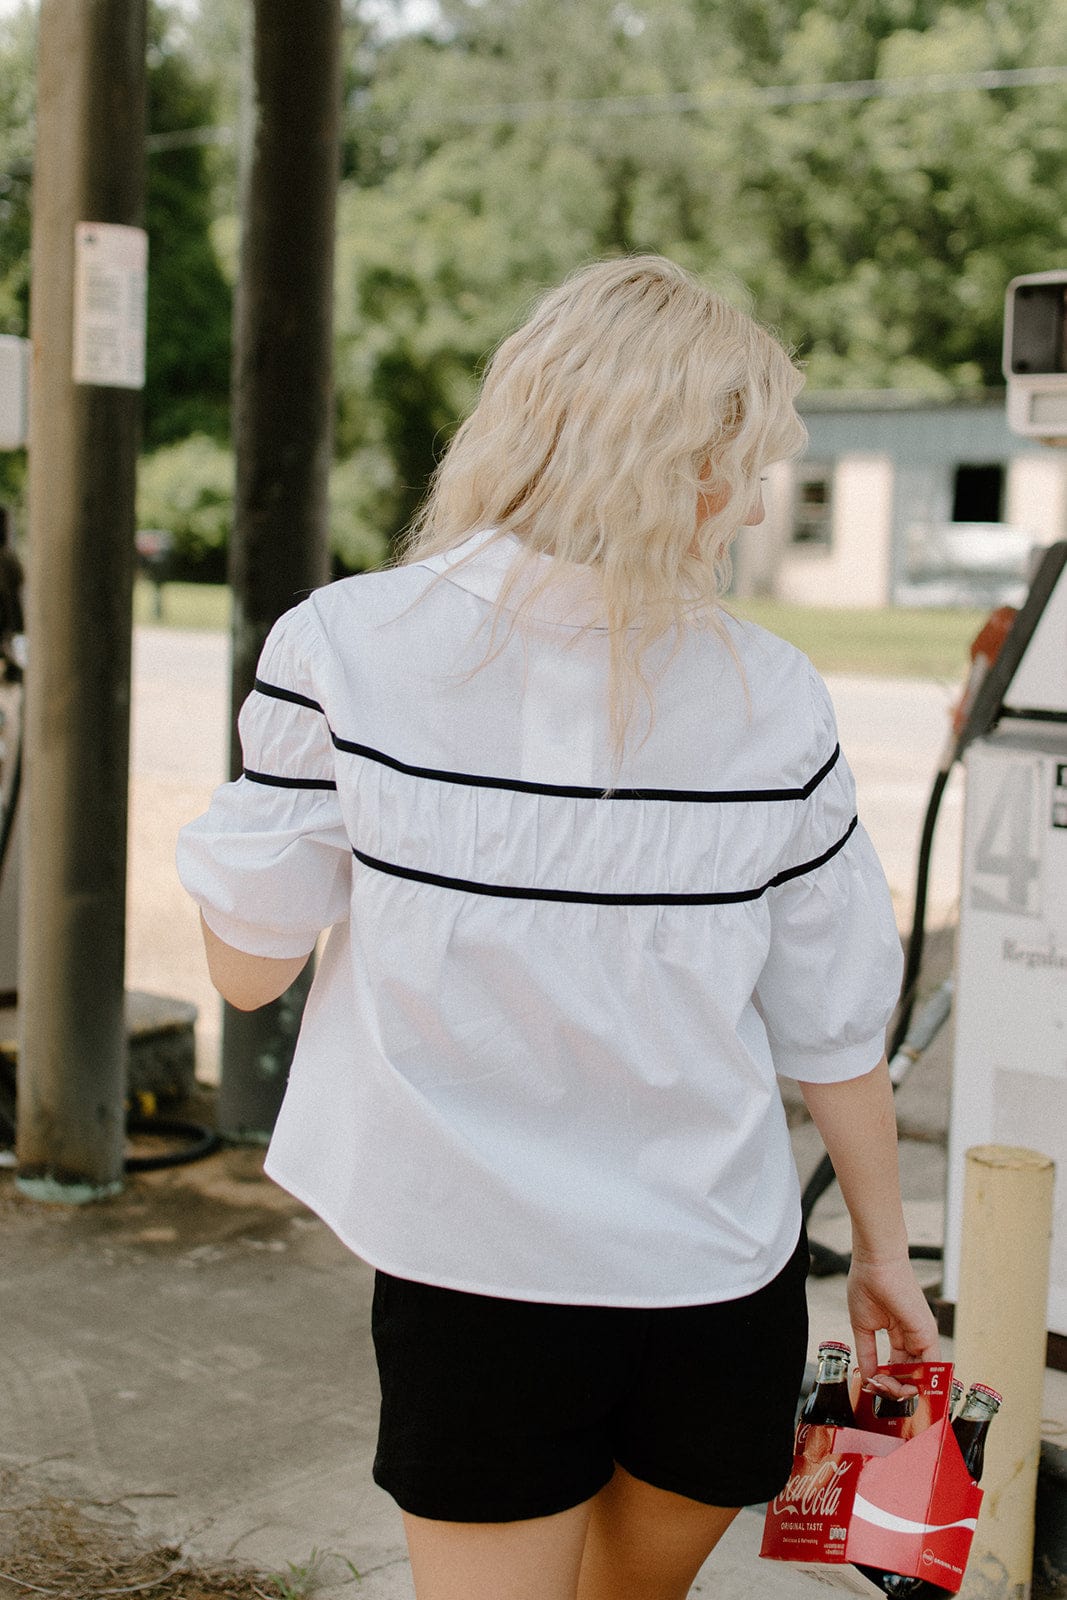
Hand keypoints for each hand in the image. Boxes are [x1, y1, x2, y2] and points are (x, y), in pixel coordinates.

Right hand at [847, 1255, 940, 1398]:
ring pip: (920, 1374)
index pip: (899, 1366)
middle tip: (878, 1387)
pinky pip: (931, 1366)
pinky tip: (905, 1388)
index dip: (887, 1379)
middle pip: (910, 1373)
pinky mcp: (927, 1333)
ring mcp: (922, 1336)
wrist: (875, 1262)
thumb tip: (866, 1376)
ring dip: (904, 1387)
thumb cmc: (867, 1283)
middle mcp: (914, 1336)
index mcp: (900, 1333)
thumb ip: (866, 1353)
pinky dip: (921, 1381)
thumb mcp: (863, 1326)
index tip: (873, 1384)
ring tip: (885, 1387)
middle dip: (895, 1387)